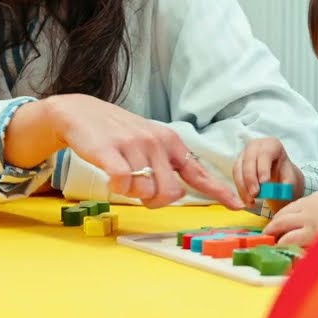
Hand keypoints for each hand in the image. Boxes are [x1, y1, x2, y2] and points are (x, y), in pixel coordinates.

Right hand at [38, 95, 243, 209]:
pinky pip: (123, 183)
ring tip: (123, 179)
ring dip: (134, 194)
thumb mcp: (149, 141)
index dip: (218, 191)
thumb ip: (166, 165)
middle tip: (141, 194)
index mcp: (170, 141)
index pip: (198, 172)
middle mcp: (156, 142)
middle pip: (171, 193)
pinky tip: (111, 179)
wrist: (80, 112)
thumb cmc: (116, 133)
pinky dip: (118, 188)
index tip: (237, 205)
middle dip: (157, 202)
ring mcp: (134, 146)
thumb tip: (179, 194)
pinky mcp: (110, 151)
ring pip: (146, 191)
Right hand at [232, 137, 302, 210]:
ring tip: (251, 202)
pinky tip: (246, 200)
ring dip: (243, 186)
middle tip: (255, 195)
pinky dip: (240, 189)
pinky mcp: (238, 164)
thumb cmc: (285, 176)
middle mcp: (256, 146)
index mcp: (272, 144)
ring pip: (239, 168)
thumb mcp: (290, 179)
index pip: (265, 154)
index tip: (264, 183)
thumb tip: (281, 191)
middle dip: (251, 178)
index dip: (263, 168)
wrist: (279, 177)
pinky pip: (235, 176)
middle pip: (249, 159)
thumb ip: (287, 184)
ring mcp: (244, 154)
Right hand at [262, 192, 317, 246]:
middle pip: (282, 221)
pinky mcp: (317, 195)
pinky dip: (291, 210)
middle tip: (265, 235)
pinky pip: (299, 202)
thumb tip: (292, 257)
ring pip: (287, 209)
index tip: (273, 248)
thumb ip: (308, 251)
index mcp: (313, 232)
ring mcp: (313, 203)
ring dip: (278, 217)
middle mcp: (310, 216)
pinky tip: (289, 216)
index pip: (287, 239)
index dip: (278, 244)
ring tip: (273, 225)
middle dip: (272, 229)